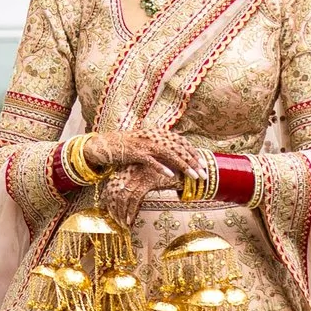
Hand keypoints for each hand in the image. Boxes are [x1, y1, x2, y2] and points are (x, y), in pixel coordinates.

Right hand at [83, 130, 209, 182]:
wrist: (106, 144)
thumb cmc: (127, 147)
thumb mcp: (147, 144)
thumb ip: (161, 147)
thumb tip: (176, 158)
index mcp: (159, 133)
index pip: (182, 142)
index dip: (194, 153)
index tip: (203, 164)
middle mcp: (154, 136)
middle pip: (179, 149)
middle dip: (194, 162)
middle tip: (204, 175)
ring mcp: (145, 144)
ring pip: (170, 154)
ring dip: (184, 166)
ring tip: (194, 177)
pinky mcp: (135, 153)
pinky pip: (151, 161)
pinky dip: (162, 168)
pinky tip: (171, 175)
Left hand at [99, 158, 174, 227]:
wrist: (190, 167)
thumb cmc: (177, 174)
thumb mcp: (160, 179)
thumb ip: (150, 186)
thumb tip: (141, 199)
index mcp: (137, 171)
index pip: (121, 188)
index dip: (116, 201)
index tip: (118, 213)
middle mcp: (137, 172)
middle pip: (119, 192)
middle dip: (116, 209)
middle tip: (118, 221)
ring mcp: (142, 175)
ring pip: (124, 196)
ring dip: (121, 212)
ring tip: (123, 224)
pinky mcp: (149, 180)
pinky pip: (135, 198)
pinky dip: (131, 210)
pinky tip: (130, 221)